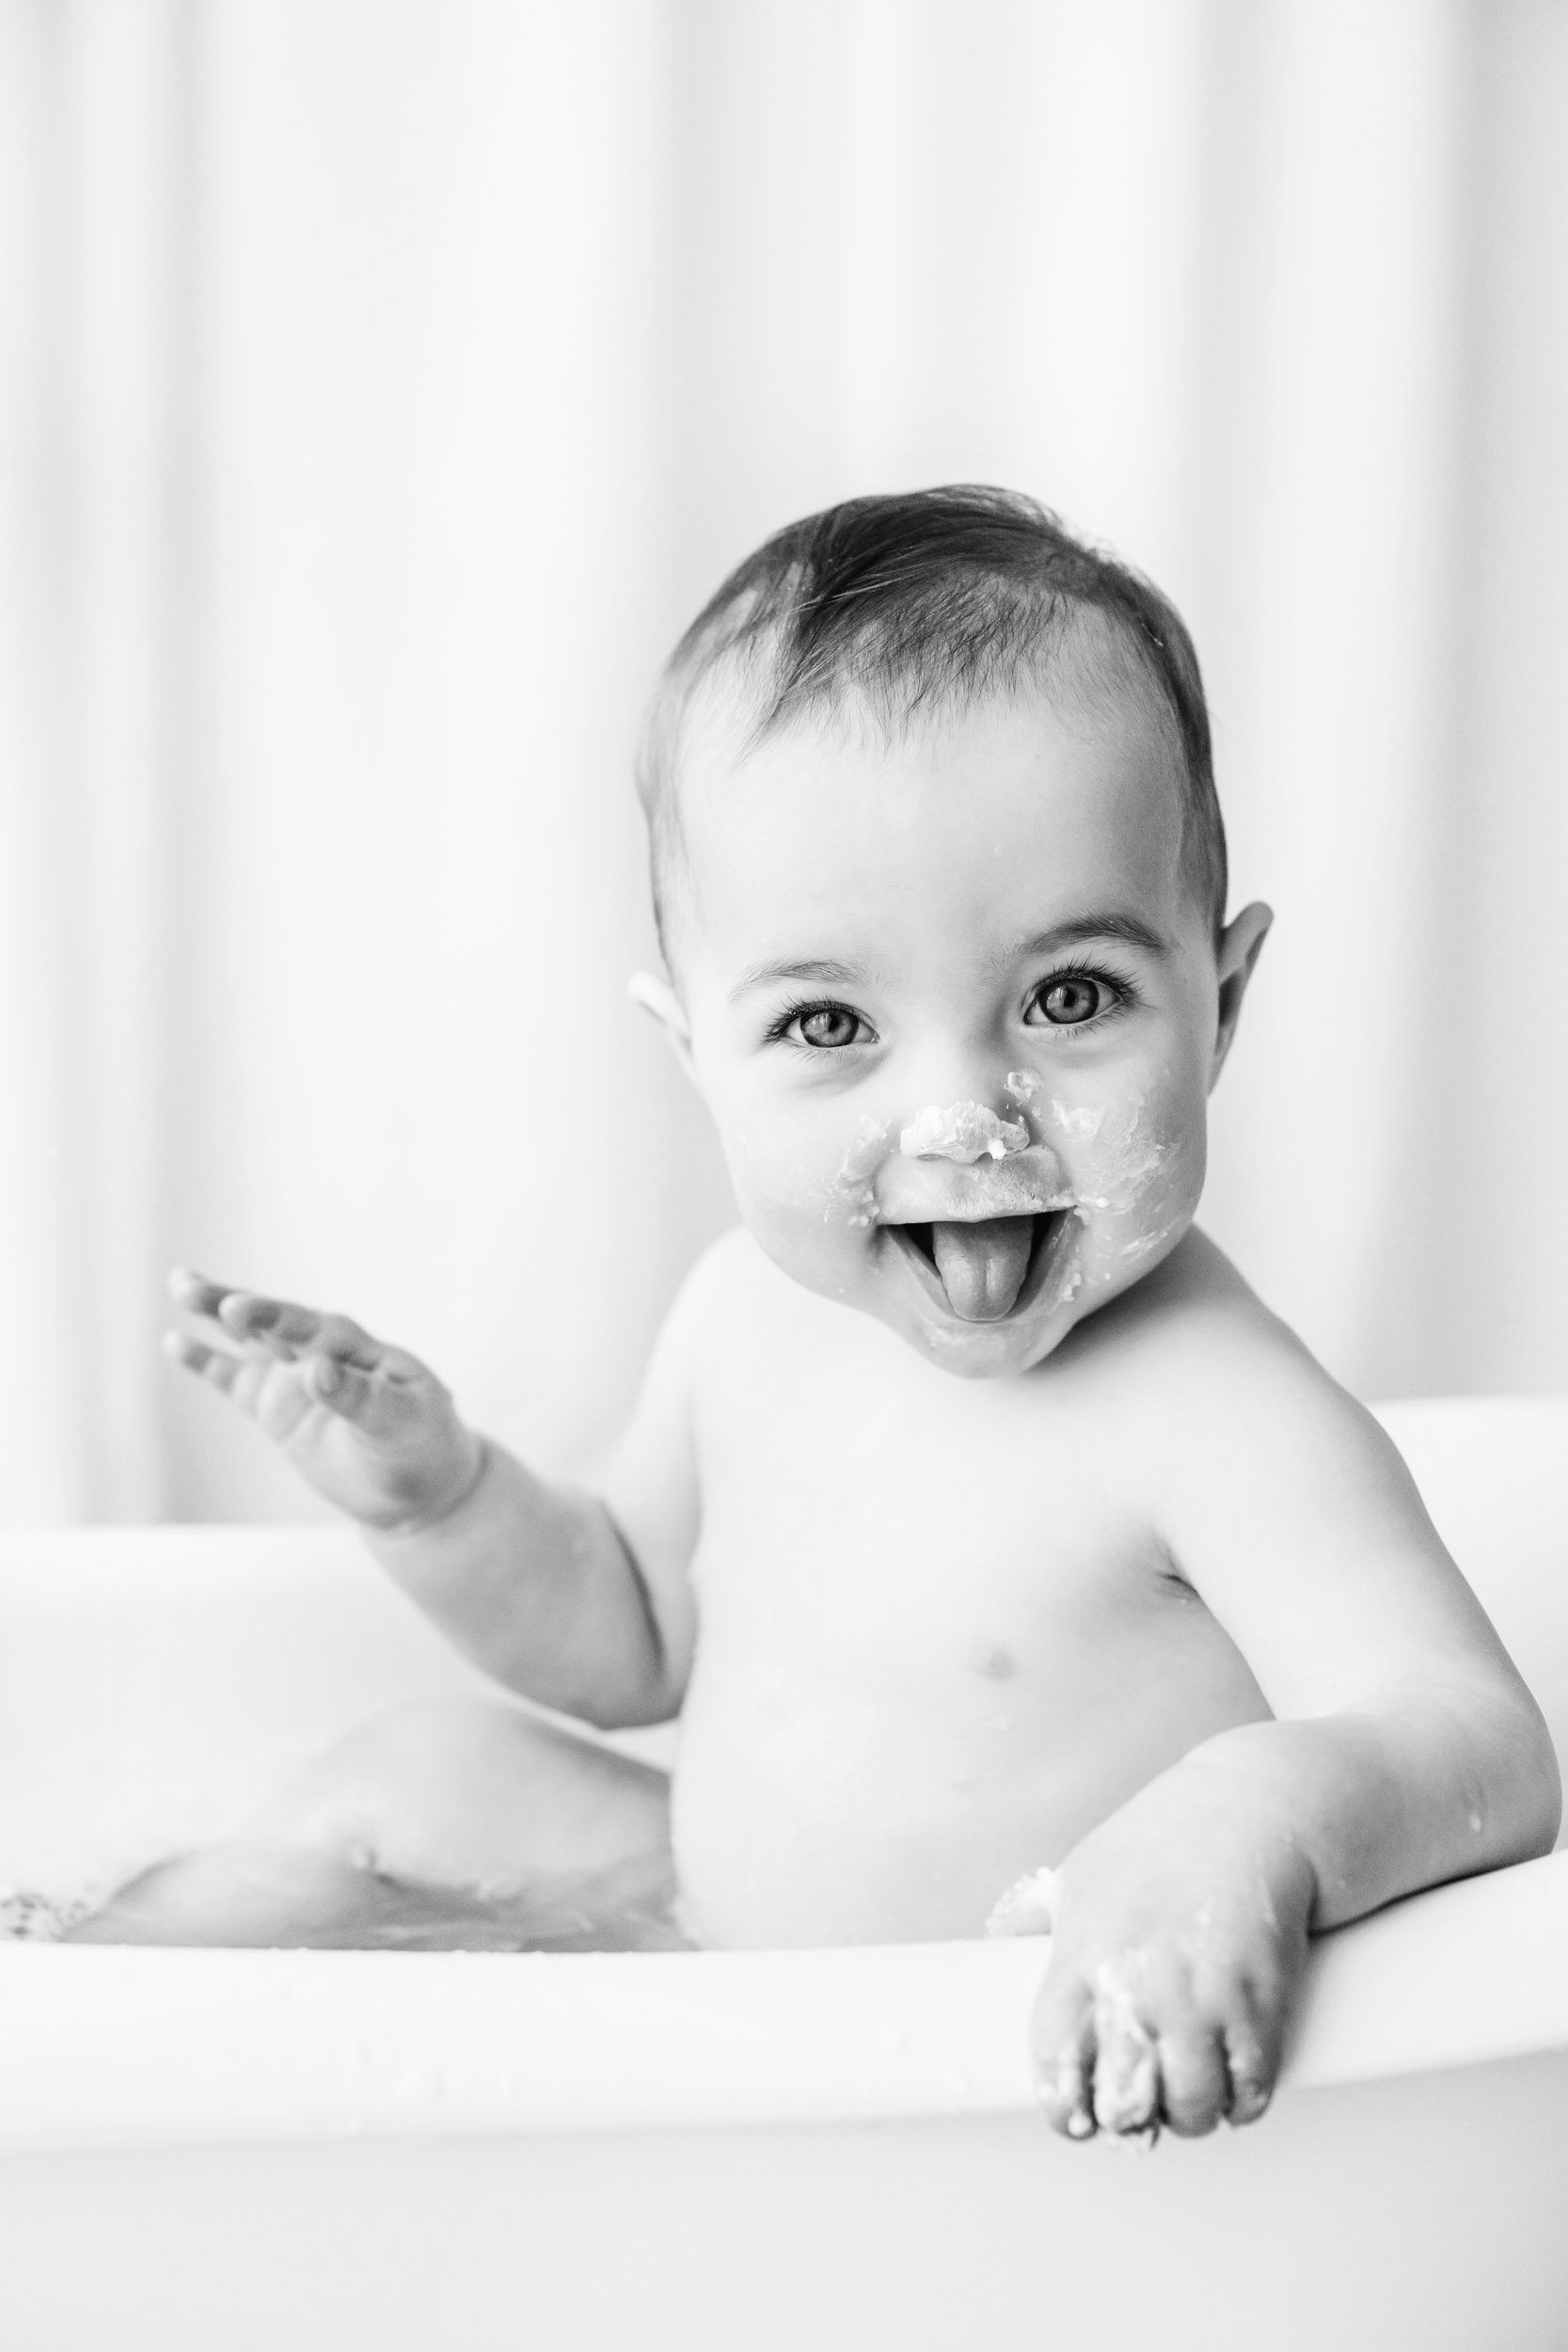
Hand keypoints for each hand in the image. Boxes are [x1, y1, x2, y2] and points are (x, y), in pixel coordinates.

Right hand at [166, 1270, 483, 1530]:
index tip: (239, 1307)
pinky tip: (175, 1341)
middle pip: (275, 1323)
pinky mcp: (276, 1408)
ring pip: (251, 1339)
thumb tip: (319, 1371)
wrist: (416, 1489)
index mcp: (362, 1350)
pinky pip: (236, 1379)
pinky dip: (207, 1362)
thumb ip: (359, 1398)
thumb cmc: (420, 1446)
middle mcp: (324, 1354)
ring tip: (180, 1284)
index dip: (276, 1317)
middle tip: (190, 1286)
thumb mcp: (400, 1422)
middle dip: (236, 1305)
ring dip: (217, 1314)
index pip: (315, 1328)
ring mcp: (296, 1378)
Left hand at [1028, 1784, 1314, 2142]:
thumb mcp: (1082, 1871)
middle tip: (1143, 2106)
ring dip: (1193, 2113)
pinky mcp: (1260, 2002)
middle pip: (1123, 2102)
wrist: (1253, 1809)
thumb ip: (1037, 1915)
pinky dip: (1245, 2101)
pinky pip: (1251, 2089)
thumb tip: (994, 1942)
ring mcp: (1201, 1996)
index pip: (1055, 2063)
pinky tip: (1237, 2085)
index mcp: (1082, 1956)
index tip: (1078, 2120)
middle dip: (1132, 2120)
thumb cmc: (1162, 1841)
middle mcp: (1137, 1984)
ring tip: (1193, 2094)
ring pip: (1192, 2107)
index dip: (1064, 2109)